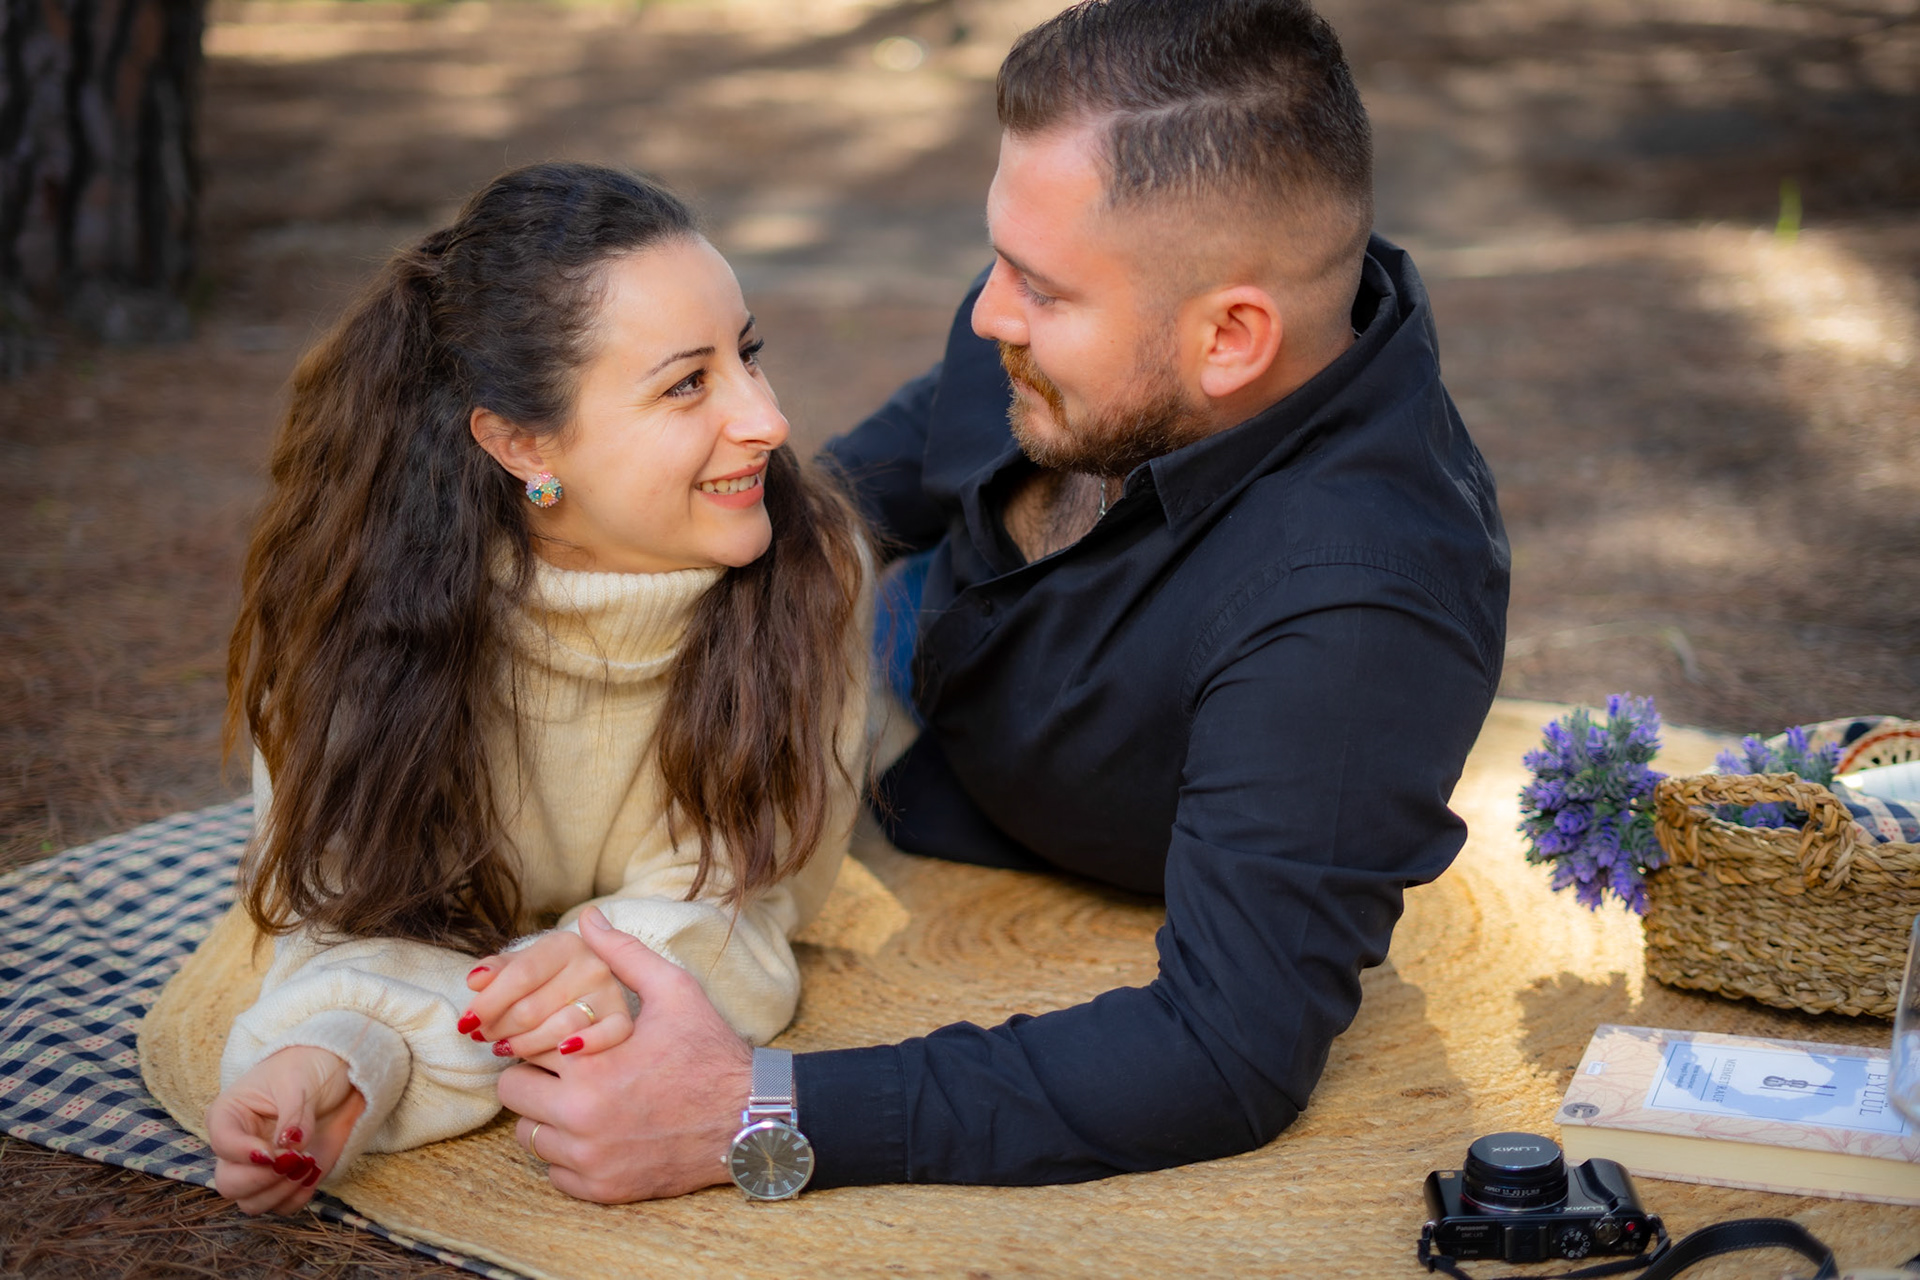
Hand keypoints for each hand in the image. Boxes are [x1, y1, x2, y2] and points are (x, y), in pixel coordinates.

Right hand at [208, 1045, 365, 1214]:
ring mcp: (259, 1168)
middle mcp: (237, 1147)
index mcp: (228, 1115)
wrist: (335, 1075)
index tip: (274, 1154)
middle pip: (229, 1184)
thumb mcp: (299, 1081)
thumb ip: (294, 1114)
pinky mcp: (283, 1180)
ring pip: (252, 1203)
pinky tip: (314, 1172)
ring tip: (309, 1164)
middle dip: (262, 1180)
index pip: (222, 1144)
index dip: (244, 1154)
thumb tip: (290, 1145)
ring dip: (281, 1192)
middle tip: (296, 1161)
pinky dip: (297, 1198)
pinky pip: (281, 1206)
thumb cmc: (307, 1069)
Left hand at [460, 927, 633, 1060]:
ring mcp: (611, 996)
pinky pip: (600, 1040)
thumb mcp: (531, 966)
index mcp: (568, 945)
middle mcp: (594, 966)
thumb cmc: (556, 982)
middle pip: (531, 1008)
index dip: (487, 1002)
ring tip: (507, 1049)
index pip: (519, 975)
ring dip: (523, 1047)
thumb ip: (504, 968)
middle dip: (499, 1027)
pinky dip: (579, 1047)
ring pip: (556, 1031)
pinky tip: (559, 1054)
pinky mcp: (624, 1025)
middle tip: (484, 1037)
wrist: (599, 996)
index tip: (465, 1022)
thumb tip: (476, 979)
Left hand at [496, 906, 752, 1202]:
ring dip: (547, 1118)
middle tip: (569, 1069)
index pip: (519, 1048)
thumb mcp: (674, 991)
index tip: (563, 1039)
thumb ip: (624, 954)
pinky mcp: (602, 1190)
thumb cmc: (710, 1052)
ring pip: (529, 1136)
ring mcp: (589, 1159)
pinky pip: (555, 1174)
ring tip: (584, 1100)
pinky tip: (599, 1133)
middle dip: (535, 1077)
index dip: (540, 1039)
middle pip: (513, 1094)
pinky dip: (569, 1157)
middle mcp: (579, 1116)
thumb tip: (588, 919)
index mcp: (588, 1064)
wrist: (750, 1119)